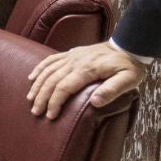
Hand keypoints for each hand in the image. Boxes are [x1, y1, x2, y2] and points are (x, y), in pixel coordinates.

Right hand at [26, 43, 145, 118]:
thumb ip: (112, 90)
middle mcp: (75, 62)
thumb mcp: (128, 80)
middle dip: (42, 98)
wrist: (128, 44)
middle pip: (51, 80)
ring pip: (48, 71)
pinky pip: (51, 60)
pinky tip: (32, 77)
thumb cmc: (129, 66)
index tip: (50, 116)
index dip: (54, 102)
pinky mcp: (71, 53)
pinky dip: (39, 68)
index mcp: (87, 70)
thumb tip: (95, 102)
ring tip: (30, 99)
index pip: (64, 87)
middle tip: (35, 112)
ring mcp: (72, 56)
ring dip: (37, 86)